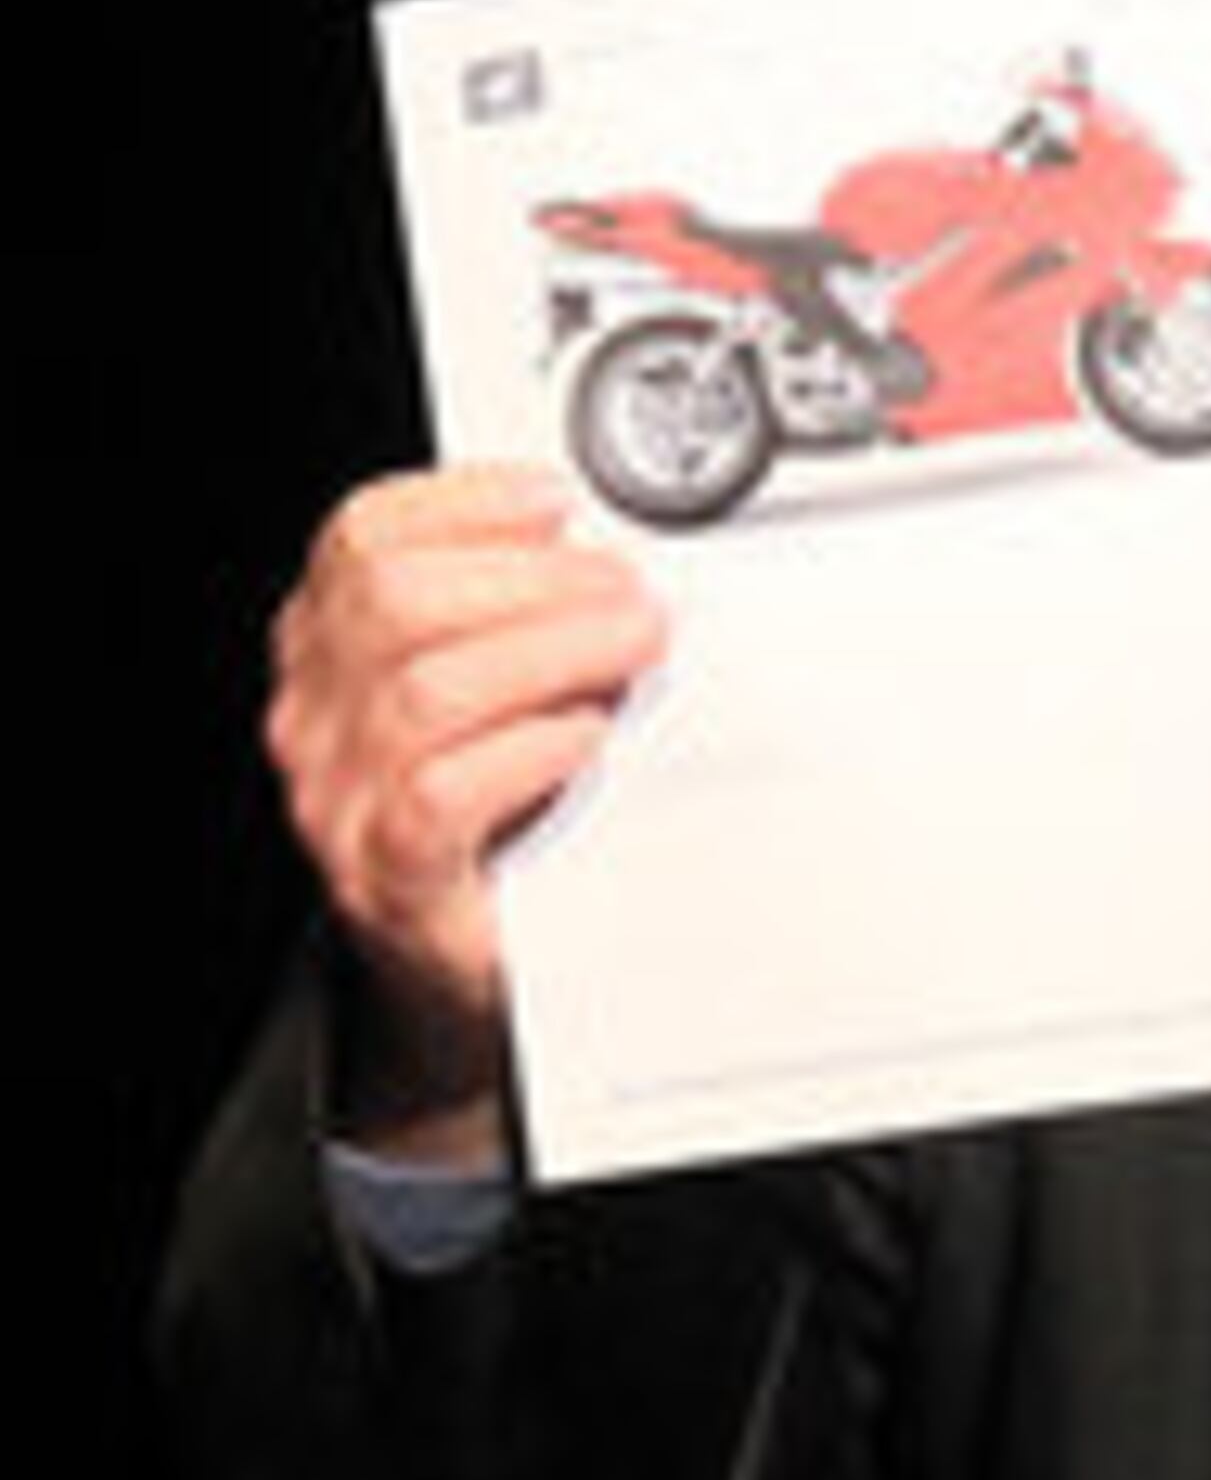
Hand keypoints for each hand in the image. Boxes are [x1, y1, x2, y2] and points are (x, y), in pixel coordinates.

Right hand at [266, 466, 669, 1153]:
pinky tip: (581, 739)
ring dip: (549, 654)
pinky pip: (440, 795)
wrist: (477, 974)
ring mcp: (341, 804)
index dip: (466, 504)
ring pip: (426, 689)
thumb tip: (598, 561)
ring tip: (627, 653)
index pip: (362, 538)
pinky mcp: (392, 882)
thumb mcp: (490, 700)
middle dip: (531, 582)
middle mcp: (315, 721)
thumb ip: (508, 623)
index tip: (559, 505)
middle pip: (396, 602)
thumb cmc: (493, 827)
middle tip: (626, 594)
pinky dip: (524, 752)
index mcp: (325, 653)